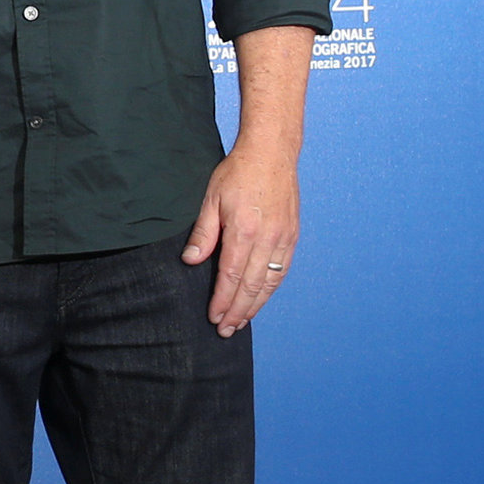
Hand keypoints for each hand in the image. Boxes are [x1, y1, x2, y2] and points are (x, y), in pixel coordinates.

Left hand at [183, 144, 299, 335]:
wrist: (272, 153)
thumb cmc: (238, 172)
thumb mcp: (211, 198)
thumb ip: (203, 233)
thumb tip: (192, 261)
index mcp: (244, 231)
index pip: (232, 276)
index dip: (222, 300)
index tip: (213, 317)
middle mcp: (267, 239)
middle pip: (252, 286)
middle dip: (237, 311)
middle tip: (225, 330)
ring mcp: (283, 238)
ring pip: (270, 283)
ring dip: (255, 306)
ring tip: (241, 322)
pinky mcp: (292, 235)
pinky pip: (282, 271)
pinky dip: (271, 290)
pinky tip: (260, 299)